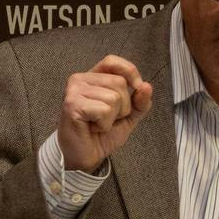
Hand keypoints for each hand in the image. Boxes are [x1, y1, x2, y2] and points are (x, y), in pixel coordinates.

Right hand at [56, 54, 152, 172]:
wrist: (86, 157)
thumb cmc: (102, 134)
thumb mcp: (128, 116)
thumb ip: (140, 101)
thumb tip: (146, 86)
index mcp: (93, 77)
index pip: (112, 61)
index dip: (129, 72)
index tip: (136, 88)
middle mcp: (80, 79)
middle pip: (119, 82)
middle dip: (123, 106)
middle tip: (106, 118)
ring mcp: (74, 90)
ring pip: (113, 97)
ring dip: (112, 117)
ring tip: (98, 124)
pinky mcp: (72, 104)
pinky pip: (104, 110)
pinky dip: (104, 124)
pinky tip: (92, 128)